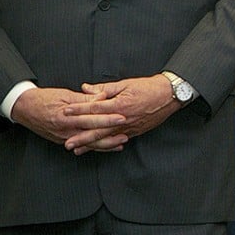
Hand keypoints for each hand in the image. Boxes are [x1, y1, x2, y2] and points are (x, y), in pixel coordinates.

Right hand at [10, 87, 125, 149]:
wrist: (23, 108)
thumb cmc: (44, 98)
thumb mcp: (65, 94)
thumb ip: (85, 98)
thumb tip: (102, 97)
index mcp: (66, 116)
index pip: (91, 118)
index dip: (107, 118)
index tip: (122, 117)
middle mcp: (65, 130)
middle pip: (91, 135)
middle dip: (109, 135)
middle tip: (126, 134)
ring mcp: (63, 137)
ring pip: (88, 144)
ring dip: (105, 144)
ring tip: (121, 143)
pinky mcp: (62, 140)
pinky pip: (82, 145)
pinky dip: (94, 147)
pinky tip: (106, 147)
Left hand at [61, 75, 179, 153]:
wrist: (169, 95)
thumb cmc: (148, 87)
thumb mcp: (126, 84)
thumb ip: (104, 88)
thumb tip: (86, 88)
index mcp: (119, 104)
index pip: (94, 108)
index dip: (78, 110)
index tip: (65, 112)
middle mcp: (122, 119)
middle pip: (97, 130)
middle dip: (81, 137)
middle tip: (67, 143)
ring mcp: (128, 127)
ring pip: (106, 138)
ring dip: (90, 145)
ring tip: (77, 150)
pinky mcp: (134, 132)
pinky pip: (117, 141)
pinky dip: (106, 145)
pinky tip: (98, 148)